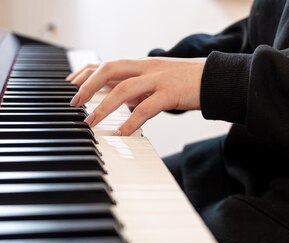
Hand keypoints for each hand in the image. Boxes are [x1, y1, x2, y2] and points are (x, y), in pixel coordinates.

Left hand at [66, 57, 205, 135]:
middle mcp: (147, 68)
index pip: (107, 64)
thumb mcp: (158, 83)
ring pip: (124, 88)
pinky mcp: (171, 93)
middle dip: (88, 85)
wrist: (217, 79)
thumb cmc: (187, 83)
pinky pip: (146, 107)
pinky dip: (131, 121)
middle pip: (110, 69)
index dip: (86, 72)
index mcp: (142, 65)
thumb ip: (139, 91)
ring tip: (91, 122)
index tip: (70, 85)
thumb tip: (121, 105)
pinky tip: (122, 133)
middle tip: (74, 103)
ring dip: (103, 106)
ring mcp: (159, 79)